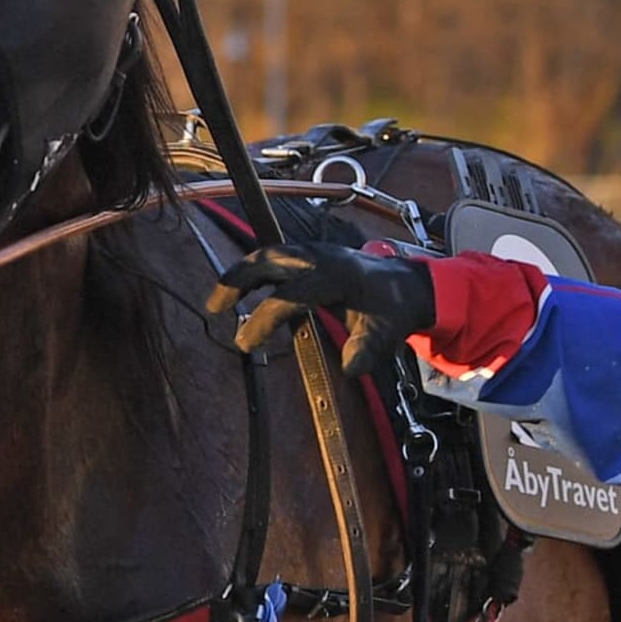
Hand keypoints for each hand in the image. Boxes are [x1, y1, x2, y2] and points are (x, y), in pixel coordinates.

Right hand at [203, 242, 437, 375]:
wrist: (405, 284)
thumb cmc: (392, 309)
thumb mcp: (386, 334)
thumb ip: (368, 350)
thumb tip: (350, 369)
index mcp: (337, 276)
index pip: (290, 295)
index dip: (265, 319)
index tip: (245, 344)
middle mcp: (320, 258)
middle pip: (270, 259)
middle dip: (238, 279)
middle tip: (214, 306)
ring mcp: (313, 252)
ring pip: (268, 254)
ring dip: (241, 273)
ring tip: (219, 300)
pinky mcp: (309, 255)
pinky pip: (275, 257)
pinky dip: (253, 271)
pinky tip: (241, 292)